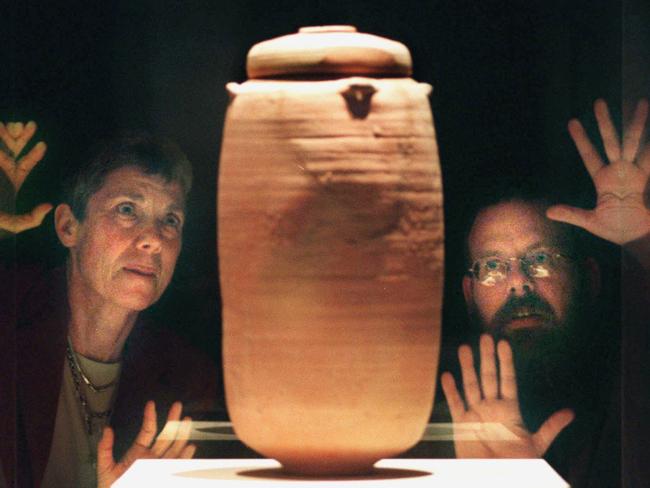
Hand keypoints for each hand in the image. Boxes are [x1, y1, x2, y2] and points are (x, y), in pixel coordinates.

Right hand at [0, 121, 51, 232]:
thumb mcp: (13, 224)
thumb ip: (31, 219)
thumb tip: (50, 207)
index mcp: (13, 179)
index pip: (26, 163)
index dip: (35, 154)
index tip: (42, 144)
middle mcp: (2, 167)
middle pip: (15, 148)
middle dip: (22, 136)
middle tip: (29, 125)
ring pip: (2, 144)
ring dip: (6, 132)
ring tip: (12, 126)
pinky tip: (1, 127)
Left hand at [96, 401, 195, 487]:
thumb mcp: (105, 469)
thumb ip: (105, 450)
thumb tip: (107, 430)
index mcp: (138, 452)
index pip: (147, 431)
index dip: (150, 417)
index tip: (151, 404)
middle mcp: (151, 457)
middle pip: (165, 435)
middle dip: (172, 420)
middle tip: (177, 405)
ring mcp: (160, 466)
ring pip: (174, 447)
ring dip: (181, 434)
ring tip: (187, 421)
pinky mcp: (166, 476)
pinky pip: (177, 465)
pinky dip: (185, 456)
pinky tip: (190, 447)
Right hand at [441, 334, 573, 457]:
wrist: (497, 477)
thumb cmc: (518, 464)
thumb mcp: (537, 444)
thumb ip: (551, 427)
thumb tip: (571, 413)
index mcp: (510, 410)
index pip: (508, 380)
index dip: (505, 362)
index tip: (504, 342)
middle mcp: (492, 408)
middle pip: (488, 377)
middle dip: (487, 357)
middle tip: (485, 337)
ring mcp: (476, 414)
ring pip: (471, 386)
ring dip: (467, 368)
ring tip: (464, 348)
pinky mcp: (461, 424)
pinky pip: (455, 404)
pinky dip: (451, 391)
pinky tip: (447, 375)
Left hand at [547, 99, 649, 244]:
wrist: (637, 238)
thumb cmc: (614, 229)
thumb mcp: (590, 222)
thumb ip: (572, 214)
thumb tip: (547, 212)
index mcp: (602, 179)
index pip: (589, 154)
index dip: (581, 139)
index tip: (572, 121)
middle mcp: (618, 171)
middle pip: (611, 141)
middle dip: (605, 123)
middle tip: (598, 101)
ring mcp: (634, 172)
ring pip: (635, 143)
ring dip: (637, 124)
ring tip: (641, 102)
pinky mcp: (646, 179)